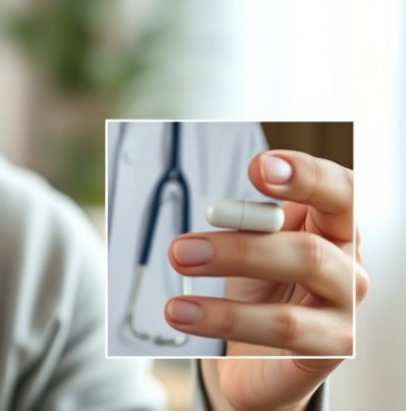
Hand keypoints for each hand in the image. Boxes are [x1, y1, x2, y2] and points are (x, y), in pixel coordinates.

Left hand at [164, 151, 367, 409]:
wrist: (262, 358)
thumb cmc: (263, 291)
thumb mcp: (252, 248)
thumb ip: (248, 225)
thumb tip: (222, 211)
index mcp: (335, 228)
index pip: (339, 192)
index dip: (304, 176)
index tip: (259, 167)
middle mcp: (348, 268)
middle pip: (308, 250)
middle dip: (240, 245)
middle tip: (181, 248)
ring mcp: (343, 313)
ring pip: (295, 291)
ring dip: (228, 275)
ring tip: (177, 270)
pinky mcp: (327, 350)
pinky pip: (279, 330)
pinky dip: (223, 318)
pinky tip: (183, 313)